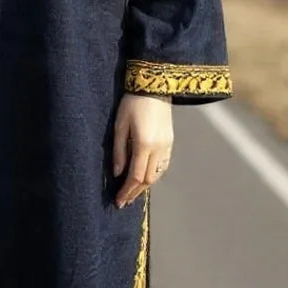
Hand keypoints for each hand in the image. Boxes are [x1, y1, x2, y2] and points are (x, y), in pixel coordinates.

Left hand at [113, 93, 172, 207]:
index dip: (126, 191)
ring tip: (132, 191)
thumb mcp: (119, 125)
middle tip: (123, 200)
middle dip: (135, 192)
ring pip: (157, 174)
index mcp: (144, 145)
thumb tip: (117, 173)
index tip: (118, 201)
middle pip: (148, 180)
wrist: (154, 86)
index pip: (135, 177)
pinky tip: (144, 177)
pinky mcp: (170, 141)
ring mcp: (167, 146)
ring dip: (144, 185)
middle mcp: (158, 149)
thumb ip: (118, 151)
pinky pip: (163, 165)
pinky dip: (153, 175)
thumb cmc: (132, 103)